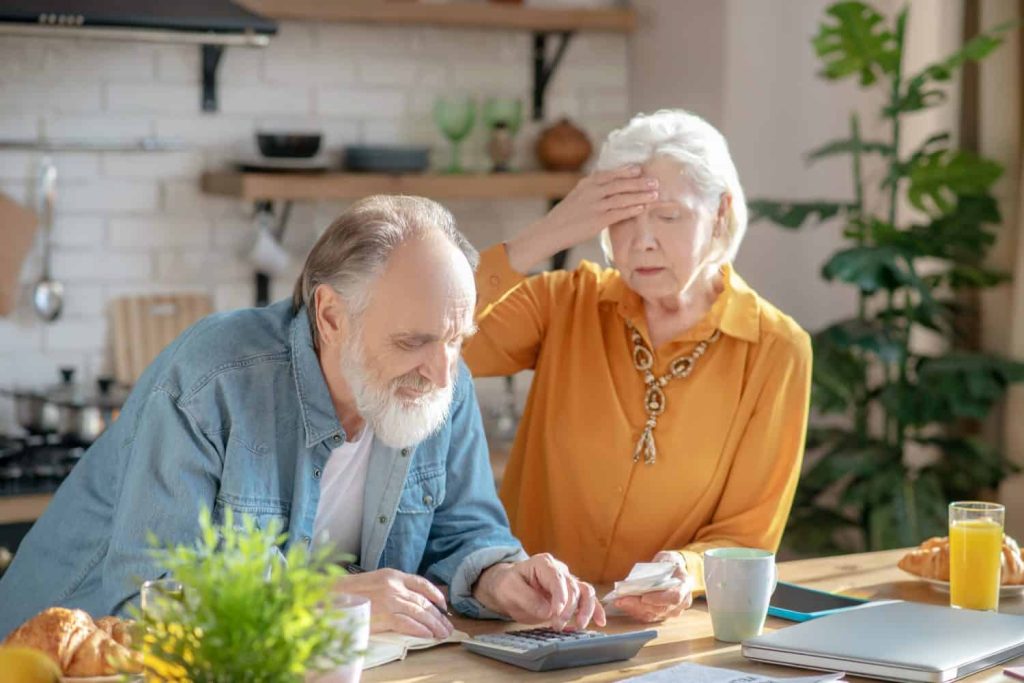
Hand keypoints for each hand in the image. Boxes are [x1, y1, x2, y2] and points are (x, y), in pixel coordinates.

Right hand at [334, 568, 452, 638]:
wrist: (329, 597)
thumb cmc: (348, 592)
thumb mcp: (374, 582)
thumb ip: (391, 588)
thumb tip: (409, 601)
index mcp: (392, 574)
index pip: (421, 583)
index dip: (435, 594)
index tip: (443, 604)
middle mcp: (394, 585)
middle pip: (423, 601)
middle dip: (437, 615)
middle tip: (446, 625)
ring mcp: (390, 600)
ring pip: (419, 612)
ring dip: (433, 625)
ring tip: (441, 633)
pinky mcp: (384, 615)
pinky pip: (408, 624)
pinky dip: (420, 630)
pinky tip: (428, 635)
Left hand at [473, 554, 606, 630]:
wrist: (508, 588)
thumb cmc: (508, 585)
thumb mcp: (510, 590)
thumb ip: (528, 598)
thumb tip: (548, 611)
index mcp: (543, 563)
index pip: (557, 579)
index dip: (560, 597)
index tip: (555, 614)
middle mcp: (559, 569)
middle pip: (573, 587)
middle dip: (568, 609)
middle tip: (557, 625)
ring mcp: (567, 581)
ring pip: (586, 592)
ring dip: (585, 610)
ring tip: (579, 626)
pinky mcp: (571, 594)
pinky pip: (588, 599)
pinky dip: (595, 609)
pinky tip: (600, 621)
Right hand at [505, 165, 657, 271]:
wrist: (551, 231)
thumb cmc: (565, 217)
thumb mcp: (577, 197)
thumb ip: (593, 190)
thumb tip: (610, 187)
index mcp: (587, 184)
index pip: (610, 174)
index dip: (627, 171)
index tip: (640, 169)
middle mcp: (592, 192)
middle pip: (620, 184)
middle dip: (639, 182)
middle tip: (654, 181)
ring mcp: (595, 206)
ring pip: (622, 197)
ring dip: (640, 195)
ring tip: (654, 194)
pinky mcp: (597, 221)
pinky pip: (618, 213)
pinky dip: (631, 209)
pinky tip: (642, 208)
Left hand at [614, 551, 693, 622]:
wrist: (677, 571)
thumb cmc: (670, 563)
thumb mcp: (665, 558)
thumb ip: (655, 567)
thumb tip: (638, 577)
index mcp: (685, 586)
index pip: (674, 597)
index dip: (659, 599)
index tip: (644, 597)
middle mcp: (682, 602)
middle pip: (660, 609)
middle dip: (639, 605)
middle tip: (622, 599)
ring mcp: (672, 611)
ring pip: (652, 615)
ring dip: (634, 609)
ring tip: (619, 601)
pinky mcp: (662, 615)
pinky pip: (648, 616)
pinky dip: (635, 611)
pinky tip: (624, 604)